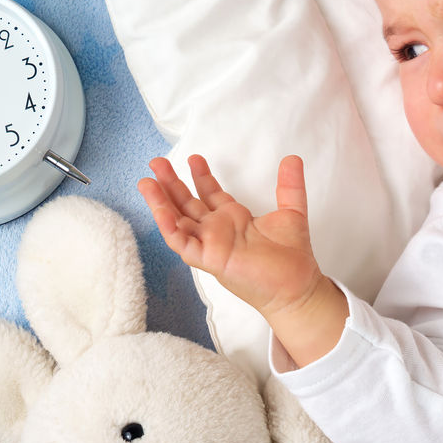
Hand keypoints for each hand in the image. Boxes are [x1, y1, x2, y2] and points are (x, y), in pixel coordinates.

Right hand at [138, 154, 346, 366]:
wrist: (296, 285)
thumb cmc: (292, 256)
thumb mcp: (292, 210)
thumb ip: (290, 185)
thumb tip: (293, 158)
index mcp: (234, 219)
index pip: (210, 194)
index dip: (200, 176)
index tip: (193, 158)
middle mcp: (217, 230)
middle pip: (186, 203)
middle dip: (170, 183)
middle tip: (156, 162)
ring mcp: (210, 244)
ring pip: (177, 221)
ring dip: (160, 202)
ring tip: (146, 182)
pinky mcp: (207, 259)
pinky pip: (181, 242)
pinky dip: (168, 226)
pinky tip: (159, 209)